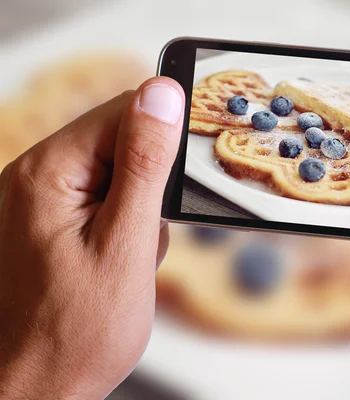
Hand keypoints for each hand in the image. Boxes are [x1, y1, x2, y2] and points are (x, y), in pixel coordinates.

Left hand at [0, 77, 183, 397]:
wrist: (35, 389)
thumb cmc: (76, 331)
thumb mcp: (126, 243)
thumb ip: (145, 165)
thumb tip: (163, 94)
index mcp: (48, 172)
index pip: (122, 112)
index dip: (165, 134)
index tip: (188, 171)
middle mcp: (35, 177)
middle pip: (118, 142)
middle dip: (151, 184)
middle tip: (150, 231)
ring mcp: (40, 201)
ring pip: (116, 174)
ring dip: (141, 210)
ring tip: (132, 256)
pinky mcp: (52, 222)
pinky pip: (103, 202)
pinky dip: (124, 226)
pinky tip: (120, 261)